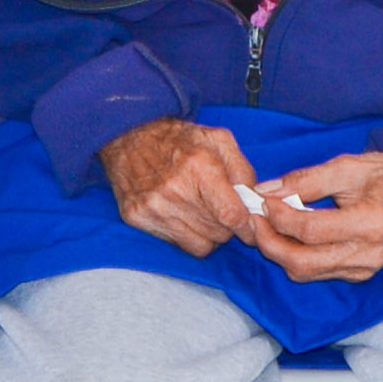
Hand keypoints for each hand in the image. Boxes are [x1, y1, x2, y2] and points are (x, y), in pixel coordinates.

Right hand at [97, 120, 264, 256]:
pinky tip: (184, 216)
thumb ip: (243, 170)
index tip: (251, 226)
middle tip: (223, 211)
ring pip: (201, 245)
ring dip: (209, 234)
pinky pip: (179, 245)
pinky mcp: (137, 217)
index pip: (232, 215)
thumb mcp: (219, 139)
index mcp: (199, 166)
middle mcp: (174, 190)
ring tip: (203, 213)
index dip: (248, 226)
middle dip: (228, 226)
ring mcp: (153, 206)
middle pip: (219, 233)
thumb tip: (254, 201)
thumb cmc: (178, 139)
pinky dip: (188, 236)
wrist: (128, 136)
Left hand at [243, 148, 382, 280]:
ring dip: (279, 252)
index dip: (278, 216)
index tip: (261, 200)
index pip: (309, 230)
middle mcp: (368, 254)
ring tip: (264, 226)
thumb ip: (305, 180)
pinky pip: (319, 272)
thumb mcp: (348, 166)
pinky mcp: (361, 272)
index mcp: (370, 224)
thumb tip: (267, 190)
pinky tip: (287, 235)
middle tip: (253, 219)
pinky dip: (297, 256)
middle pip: (301, 262)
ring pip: (306, 272)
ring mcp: (365, 268)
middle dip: (269, 242)